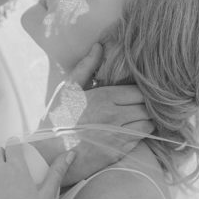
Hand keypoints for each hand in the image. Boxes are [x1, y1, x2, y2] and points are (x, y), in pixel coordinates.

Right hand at [38, 43, 153, 185]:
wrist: (50, 153)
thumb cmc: (57, 118)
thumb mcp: (68, 89)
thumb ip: (86, 66)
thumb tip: (99, 45)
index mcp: (105, 97)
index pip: (139, 91)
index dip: (140, 90)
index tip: (135, 91)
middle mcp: (116, 116)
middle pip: (148, 107)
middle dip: (146, 104)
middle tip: (139, 103)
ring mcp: (119, 136)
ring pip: (149, 124)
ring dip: (146, 119)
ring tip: (137, 116)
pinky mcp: (120, 152)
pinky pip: (141, 139)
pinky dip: (140, 133)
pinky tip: (129, 130)